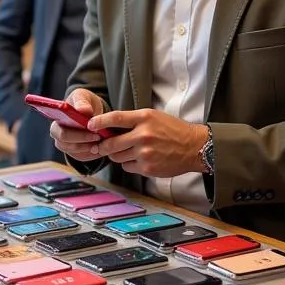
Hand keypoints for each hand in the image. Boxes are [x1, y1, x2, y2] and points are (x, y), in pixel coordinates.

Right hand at [50, 89, 106, 161]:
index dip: (75, 133)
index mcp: (56, 121)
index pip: (59, 132)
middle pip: (66, 144)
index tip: (90, 128)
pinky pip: (82, 157)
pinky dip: (93, 154)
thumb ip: (82, 101)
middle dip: (83, 140)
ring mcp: (66, 145)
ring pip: (75, 152)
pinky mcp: (75, 153)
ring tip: (102, 141)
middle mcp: (58, 135)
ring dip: (89, 148)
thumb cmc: (83, 102)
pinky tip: (102, 147)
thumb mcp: (82, 96)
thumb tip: (83, 110)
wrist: (92, 111)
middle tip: (98, 135)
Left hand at [84, 108, 208, 177]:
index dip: (99, 122)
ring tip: (126, 151)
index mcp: (144, 118)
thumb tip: (108, 126)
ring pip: (117, 156)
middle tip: (100, 145)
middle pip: (111, 142)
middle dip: (103, 145)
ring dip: (117, 155)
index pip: (115, 118)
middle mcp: (143, 135)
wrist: (194, 147)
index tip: (89, 125)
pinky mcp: (148, 168)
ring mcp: (145, 153)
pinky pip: (127, 167)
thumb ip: (132, 120)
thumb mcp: (153, 116)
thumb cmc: (172, 130)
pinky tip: (139, 159)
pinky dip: (128, 163)